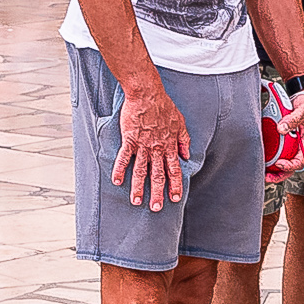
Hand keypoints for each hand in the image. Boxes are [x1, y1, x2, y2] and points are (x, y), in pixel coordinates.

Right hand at [110, 86, 190, 210]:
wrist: (148, 94)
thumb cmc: (164, 106)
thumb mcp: (181, 123)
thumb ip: (184, 140)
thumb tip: (187, 155)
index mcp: (170, 146)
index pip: (174, 170)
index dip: (175, 185)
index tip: (175, 198)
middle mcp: (157, 149)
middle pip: (158, 175)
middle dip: (157, 193)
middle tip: (156, 208)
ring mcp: (143, 145)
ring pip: (141, 171)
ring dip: (138, 187)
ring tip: (136, 201)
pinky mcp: (130, 140)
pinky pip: (124, 158)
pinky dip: (120, 170)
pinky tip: (117, 181)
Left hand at [265, 89, 303, 182]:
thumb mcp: (302, 111)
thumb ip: (292, 119)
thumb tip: (282, 129)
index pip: (299, 161)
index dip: (289, 165)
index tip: (279, 163)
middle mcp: (297, 147)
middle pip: (289, 167)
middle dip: (278, 175)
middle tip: (266, 176)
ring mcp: (290, 145)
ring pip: (282, 163)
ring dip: (272, 169)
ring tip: (261, 171)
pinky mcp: (284, 141)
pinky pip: (277, 152)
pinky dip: (269, 157)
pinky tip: (260, 156)